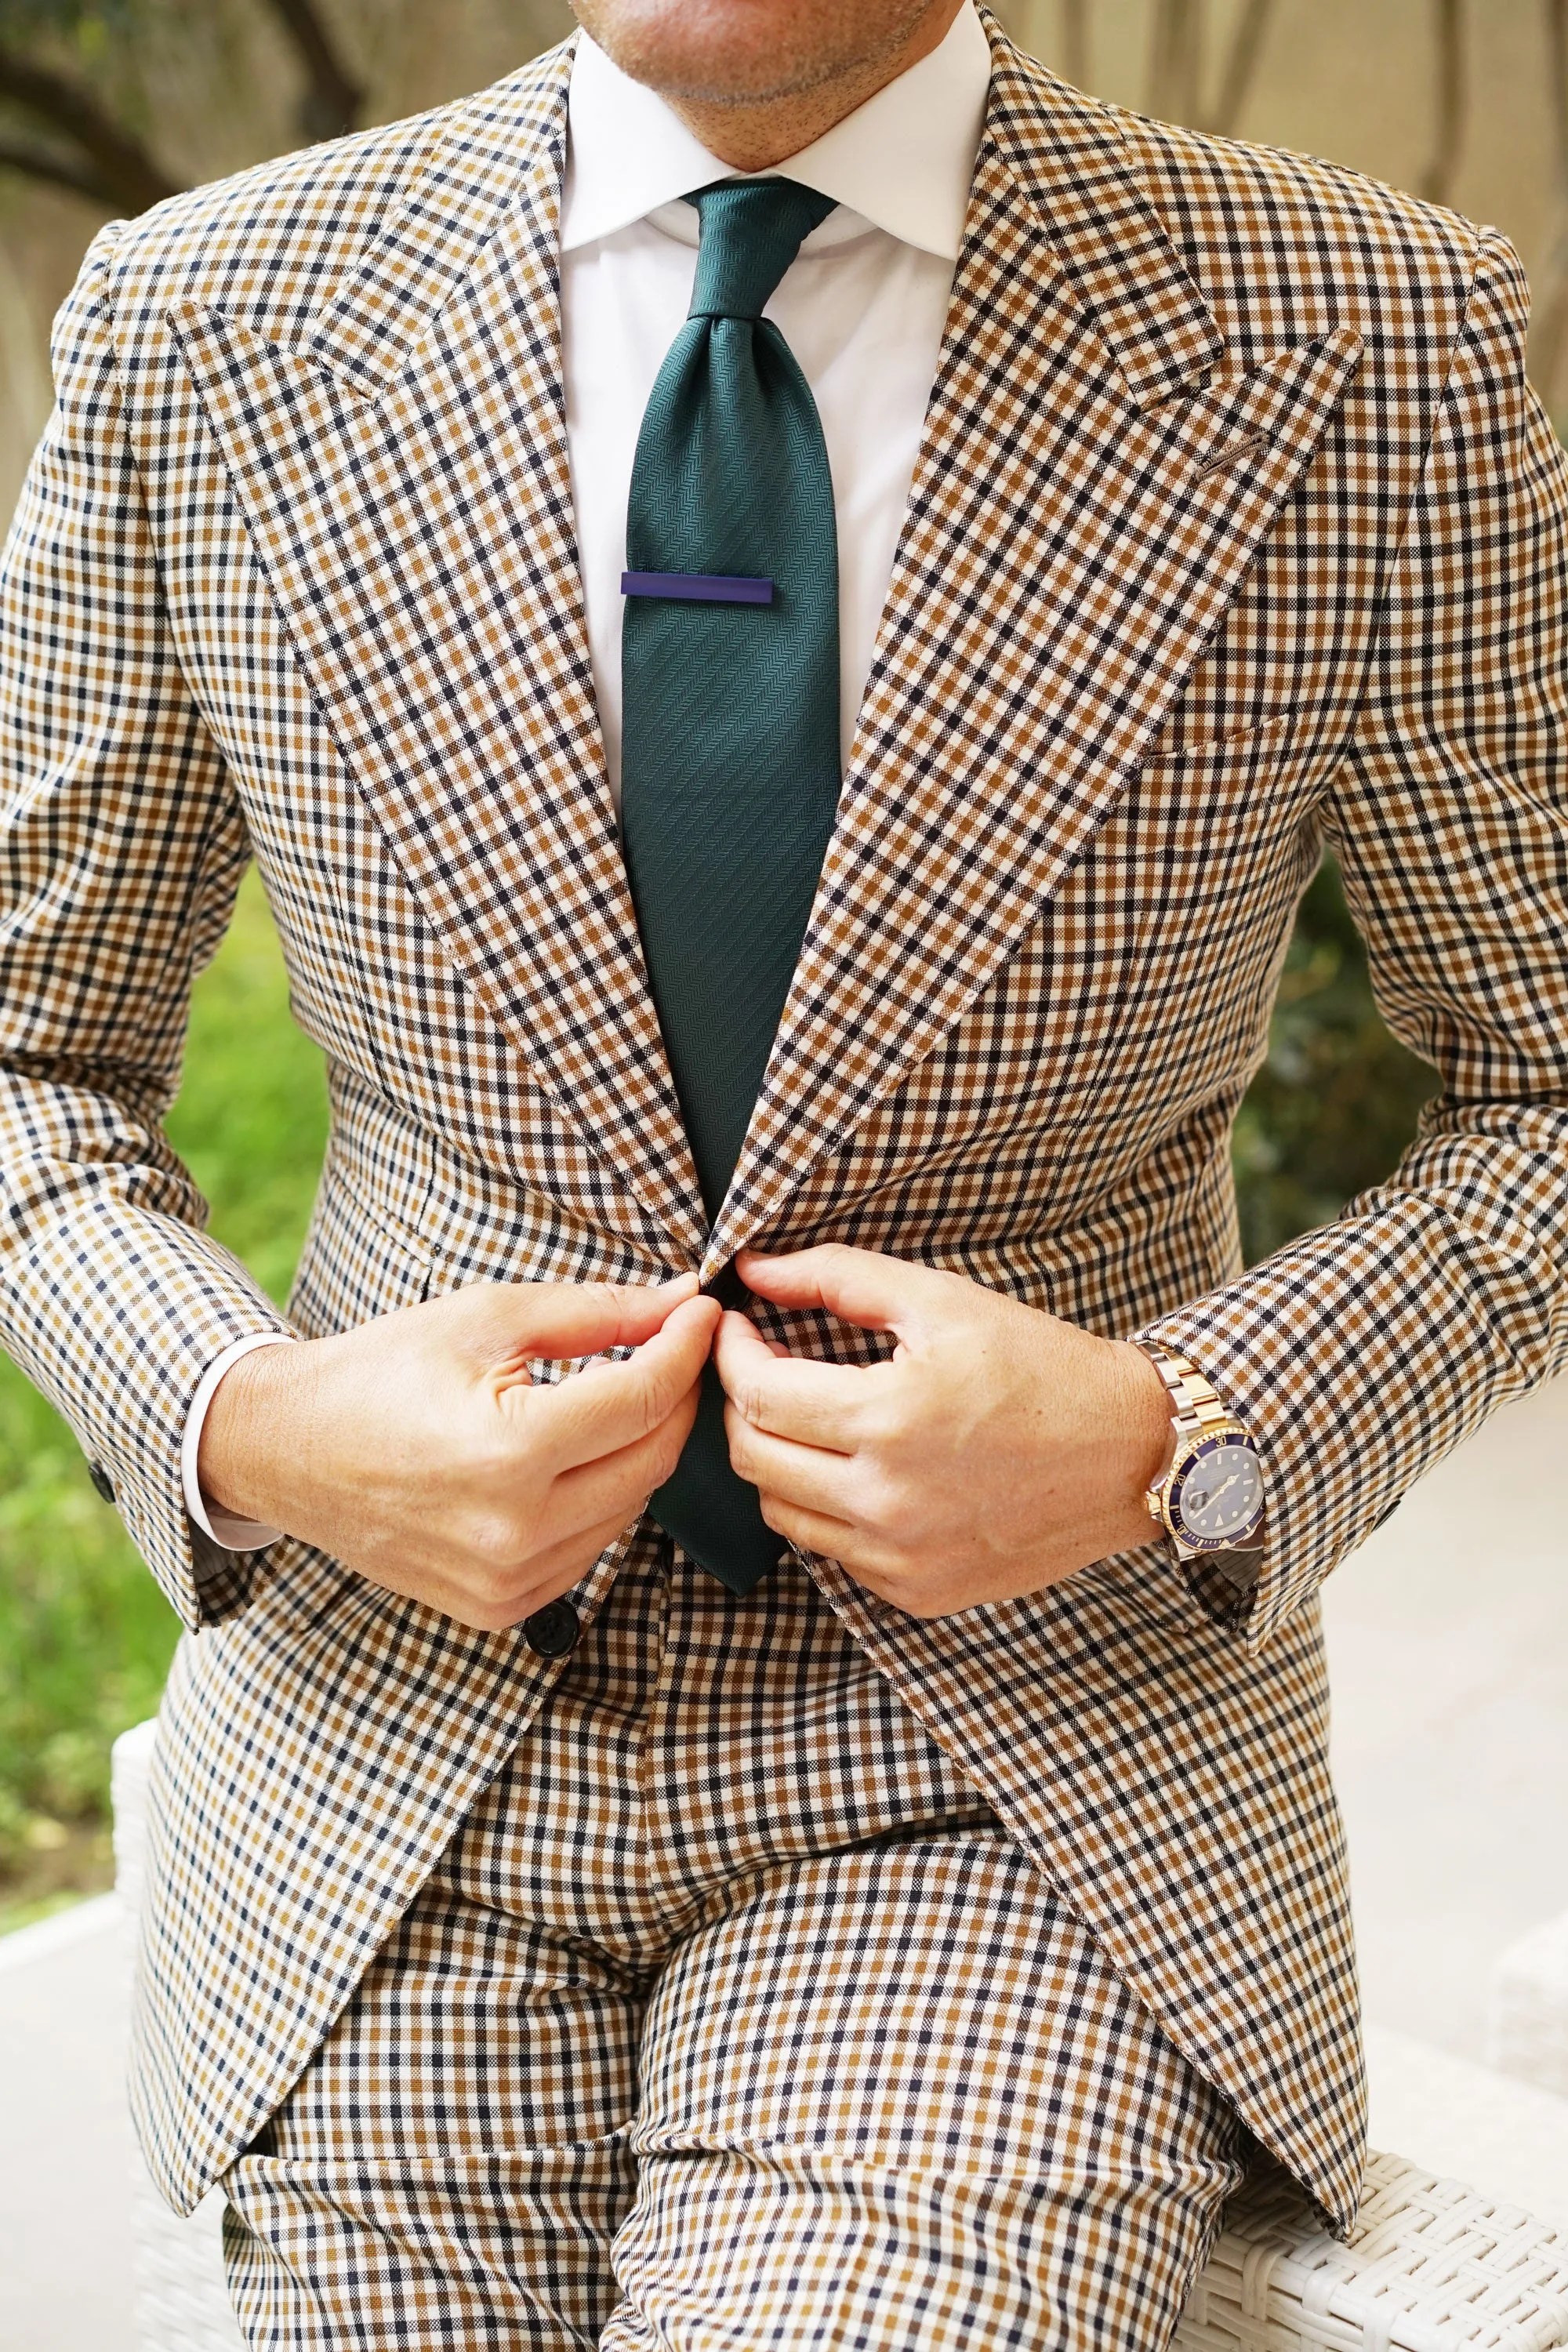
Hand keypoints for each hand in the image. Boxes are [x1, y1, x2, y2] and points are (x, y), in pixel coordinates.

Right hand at [199, 1276, 719, 1630]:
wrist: (290, 1450)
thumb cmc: (383, 1372)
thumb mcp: (488, 1319)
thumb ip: (597, 1312)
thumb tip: (681, 1300)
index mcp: (509, 1453)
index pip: (643, 1399)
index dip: (686, 1347)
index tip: (701, 1312)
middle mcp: (514, 1532)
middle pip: (653, 1459)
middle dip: (675, 1397)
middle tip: (674, 1347)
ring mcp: (508, 1582)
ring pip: (631, 1508)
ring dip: (640, 1449)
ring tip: (620, 1395)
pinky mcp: (501, 1608)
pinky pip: (592, 1549)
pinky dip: (602, 1497)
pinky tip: (576, 1456)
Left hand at [714, 1245, 1172, 1618]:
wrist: (1129, 1452)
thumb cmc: (1040, 1367)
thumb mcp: (940, 1299)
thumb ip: (836, 1277)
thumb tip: (754, 1269)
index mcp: (888, 1420)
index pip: (756, 1395)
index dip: (731, 1355)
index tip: (739, 1328)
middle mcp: (886, 1501)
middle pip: (753, 1458)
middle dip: (743, 1404)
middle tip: (769, 1368)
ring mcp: (900, 1557)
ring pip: (781, 1513)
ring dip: (778, 1460)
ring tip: (812, 1418)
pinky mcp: (918, 1591)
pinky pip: (833, 1552)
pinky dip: (827, 1508)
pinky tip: (862, 1469)